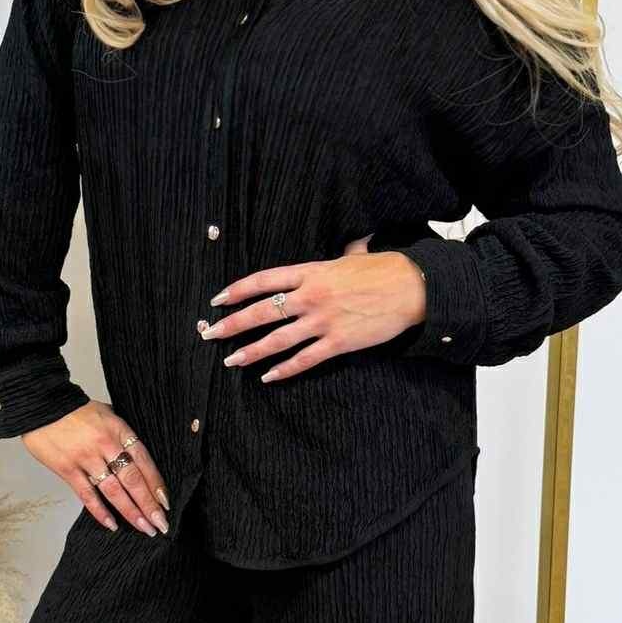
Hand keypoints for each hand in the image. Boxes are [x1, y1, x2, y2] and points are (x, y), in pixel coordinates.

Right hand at [20, 400, 170, 536]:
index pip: (144, 460)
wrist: (41, 405)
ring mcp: (86, 458)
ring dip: (130, 512)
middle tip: (160, 524)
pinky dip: (100, 511)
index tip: (165, 502)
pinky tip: (112, 524)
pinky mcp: (67, 469)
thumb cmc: (74, 409)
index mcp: (119, 430)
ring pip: (113, 490)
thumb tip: (135, 449)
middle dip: (148, 504)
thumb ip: (121, 432)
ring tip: (144, 527)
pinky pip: (87, 494)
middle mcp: (106, 445)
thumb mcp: (106, 412)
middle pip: (132, 479)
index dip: (156, 483)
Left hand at [200, 232, 426, 381]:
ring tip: (231, 360)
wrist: (411, 288)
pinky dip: (285, 370)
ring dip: (251, 351)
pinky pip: (304, 360)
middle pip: (262, 311)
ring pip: (277, 339)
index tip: (218, 300)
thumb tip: (351, 245)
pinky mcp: (337, 342)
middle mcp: (310, 296)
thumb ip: (344, 255)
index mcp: (311, 272)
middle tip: (211, 333)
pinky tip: (268, 377)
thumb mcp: (355, 256)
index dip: (237, 290)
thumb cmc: (385, 270)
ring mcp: (323, 321)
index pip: (264, 280)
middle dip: (233, 324)